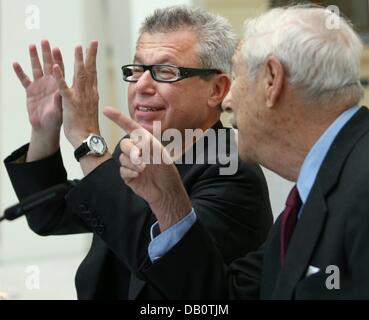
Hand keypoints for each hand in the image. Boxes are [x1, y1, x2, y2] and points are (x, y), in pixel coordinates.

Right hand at [13, 40, 64, 159]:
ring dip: (34, 58)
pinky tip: (16, 63)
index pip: (59, 70)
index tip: (57, 48)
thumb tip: (62, 89)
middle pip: (47, 65)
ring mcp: (39, 86)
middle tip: (45, 40)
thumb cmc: (57, 119)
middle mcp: (50, 83)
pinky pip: (24, 80)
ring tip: (32, 45)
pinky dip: (19, 72)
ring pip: (36, 69)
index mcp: (59, 86)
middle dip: (46, 53)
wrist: (46, 127)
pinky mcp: (30, 91)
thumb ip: (60, 98)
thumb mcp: (60, 108)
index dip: (58, 59)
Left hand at [52, 41, 99, 148]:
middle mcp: (88, 93)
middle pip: (90, 71)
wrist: (87, 139)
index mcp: (92, 94)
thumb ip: (90, 99)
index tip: (93, 50)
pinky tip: (56, 67)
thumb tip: (92, 94)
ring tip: (77, 47)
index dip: (93, 61)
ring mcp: (80, 97)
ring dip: (78, 60)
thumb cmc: (88, 127)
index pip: (93, 74)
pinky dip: (60, 77)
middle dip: (90, 55)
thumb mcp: (91, 110)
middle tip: (92, 42)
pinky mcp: (70, 104)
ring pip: (79, 75)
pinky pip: (64, 88)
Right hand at [103, 106, 191, 231]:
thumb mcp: (161, 154)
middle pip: (124, 144)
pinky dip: (130, 172)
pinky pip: (122, 170)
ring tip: (144, 169)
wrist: (166, 190)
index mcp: (145, 142)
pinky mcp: (128, 175)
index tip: (106, 110)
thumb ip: (148, 145)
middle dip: (131, 150)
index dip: (118, 118)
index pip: (129, 127)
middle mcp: (137, 150)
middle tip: (141, 159)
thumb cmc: (167, 170)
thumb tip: (135, 142)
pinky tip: (138, 176)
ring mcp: (131, 163)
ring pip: (122, 158)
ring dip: (132, 163)